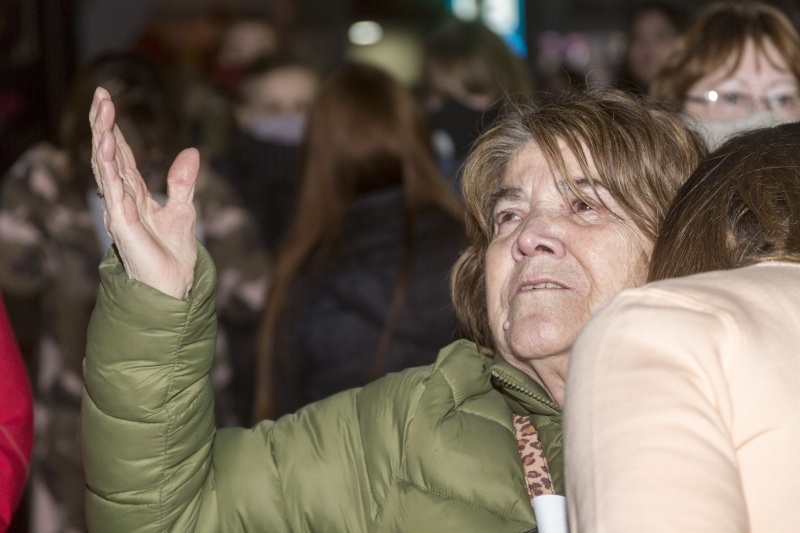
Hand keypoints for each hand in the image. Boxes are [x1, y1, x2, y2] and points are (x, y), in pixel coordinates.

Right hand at [90, 87, 198, 298]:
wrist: (175, 284)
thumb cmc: (174, 252)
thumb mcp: (184, 208)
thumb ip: (183, 181)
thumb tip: (192, 151)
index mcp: (136, 193)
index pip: (122, 155)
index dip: (114, 129)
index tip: (108, 100)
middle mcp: (123, 199)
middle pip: (109, 155)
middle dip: (104, 125)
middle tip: (101, 95)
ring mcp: (119, 211)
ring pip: (106, 168)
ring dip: (103, 139)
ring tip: (102, 111)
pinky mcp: (122, 225)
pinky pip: (112, 191)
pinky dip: (109, 169)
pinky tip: (107, 147)